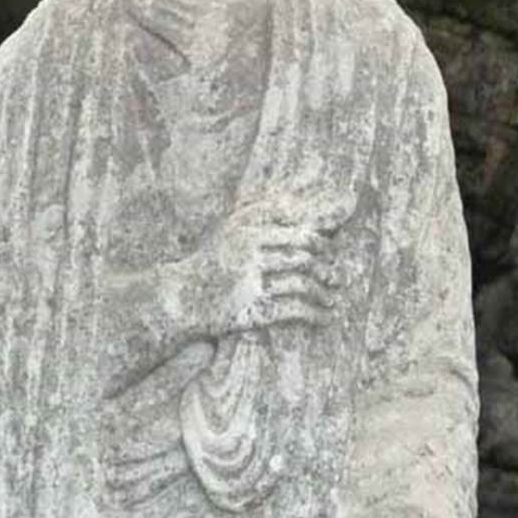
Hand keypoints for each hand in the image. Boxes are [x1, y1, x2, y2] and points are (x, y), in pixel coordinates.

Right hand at [215, 196, 340, 334]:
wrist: (181, 296)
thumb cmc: (212, 259)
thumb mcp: (232, 227)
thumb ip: (262, 212)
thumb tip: (300, 201)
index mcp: (247, 230)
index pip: (298, 231)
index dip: (320, 241)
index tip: (329, 249)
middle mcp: (249, 254)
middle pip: (304, 257)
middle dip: (326, 267)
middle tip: (337, 275)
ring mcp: (250, 284)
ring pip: (302, 284)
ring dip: (324, 292)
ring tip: (332, 297)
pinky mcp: (251, 311)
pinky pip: (293, 310)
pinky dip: (314, 314)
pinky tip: (323, 316)